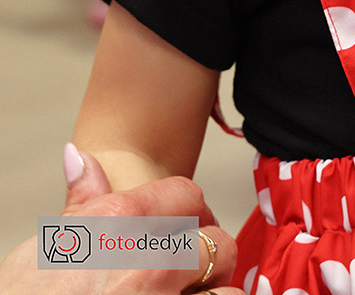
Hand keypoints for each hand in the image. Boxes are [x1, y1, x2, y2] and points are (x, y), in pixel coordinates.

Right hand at [0, 146, 243, 293]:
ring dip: (213, 290)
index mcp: (118, 223)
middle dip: (206, 254)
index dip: (188, 212)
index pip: (187, 194)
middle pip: (215, 238)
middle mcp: (148, 258)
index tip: (181, 230)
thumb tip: (79, 157)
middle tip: (187, 271)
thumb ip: (81, 203)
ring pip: (224, 283)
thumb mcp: (47, 249)